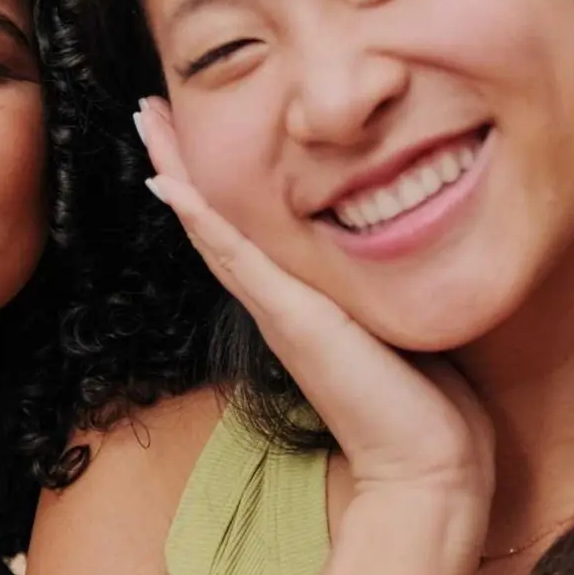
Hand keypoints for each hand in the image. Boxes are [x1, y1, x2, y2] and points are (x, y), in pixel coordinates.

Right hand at [135, 99, 492, 563]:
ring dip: (177, 171)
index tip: (192, 130)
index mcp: (301, 300)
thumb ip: (383, 289)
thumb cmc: (423, 403)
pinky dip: (201, 216)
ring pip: (212, 227)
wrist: (425, 463)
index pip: (245, 228)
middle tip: (149, 111)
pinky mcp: (291, 318)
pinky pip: (234, 254)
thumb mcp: (396, 321)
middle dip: (181, 161)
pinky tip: (171, 182)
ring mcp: (278, 309)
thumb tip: (402, 249)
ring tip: (149, 122)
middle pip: (214, 219)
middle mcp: (279, 301)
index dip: (215, 181)